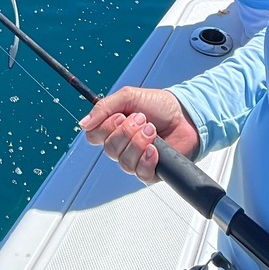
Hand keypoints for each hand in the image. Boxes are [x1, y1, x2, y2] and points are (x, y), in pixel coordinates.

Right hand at [79, 86, 198, 181]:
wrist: (185, 115)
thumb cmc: (159, 105)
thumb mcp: (129, 97)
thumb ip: (104, 107)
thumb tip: (83, 123)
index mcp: (113, 128)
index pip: (93, 136)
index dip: (105, 128)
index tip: (120, 116)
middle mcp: (121, 146)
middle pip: (109, 149)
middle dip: (127, 132)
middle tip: (142, 119)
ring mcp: (135, 160)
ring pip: (124, 161)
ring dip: (139, 142)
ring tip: (152, 130)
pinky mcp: (150, 171)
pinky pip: (140, 172)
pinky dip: (147, 159)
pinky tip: (155, 149)